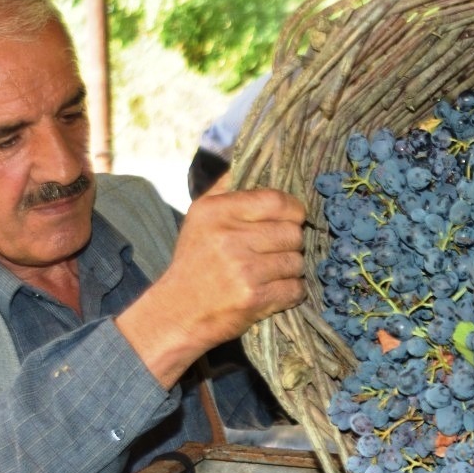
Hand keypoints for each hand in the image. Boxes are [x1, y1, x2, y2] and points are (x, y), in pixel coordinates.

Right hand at [118, 187, 306, 386]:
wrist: (177, 312)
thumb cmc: (194, 262)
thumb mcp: (200, 216)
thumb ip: (227, 188)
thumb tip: (252, 160)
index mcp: (217, 212)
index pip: (277, 201)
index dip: (294, 211)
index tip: (292, 219)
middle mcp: (230, 238)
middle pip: (293, 233)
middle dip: (291, 243)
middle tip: (277, 251)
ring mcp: (244, 269)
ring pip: (297, 262)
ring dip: (291, 269)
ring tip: (272, 272)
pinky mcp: (254, 298)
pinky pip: (295, 289)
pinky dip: (291, 292)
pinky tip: (274, 290)